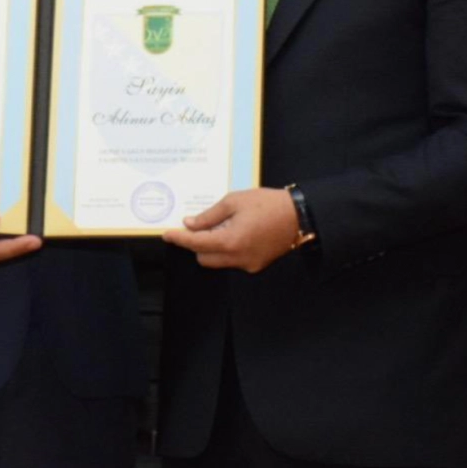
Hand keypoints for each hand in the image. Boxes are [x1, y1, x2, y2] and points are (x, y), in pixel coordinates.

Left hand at [161, 187, 299, 272]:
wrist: (300, 216)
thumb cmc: (267, 204)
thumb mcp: (234, 201)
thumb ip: (209, 216)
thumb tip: (190, 224)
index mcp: (230, 241)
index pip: (196, 243)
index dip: (179, 239)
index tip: (167, 234)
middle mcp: (237, 258)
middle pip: (204, 257)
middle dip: (197, 244)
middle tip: (199, 226)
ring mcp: (248, 265)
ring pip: (218, 261)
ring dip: (213, 248)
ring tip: (222, 227)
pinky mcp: (257, 266)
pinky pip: (233, 261)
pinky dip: (228, 250)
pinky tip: (237, 233)